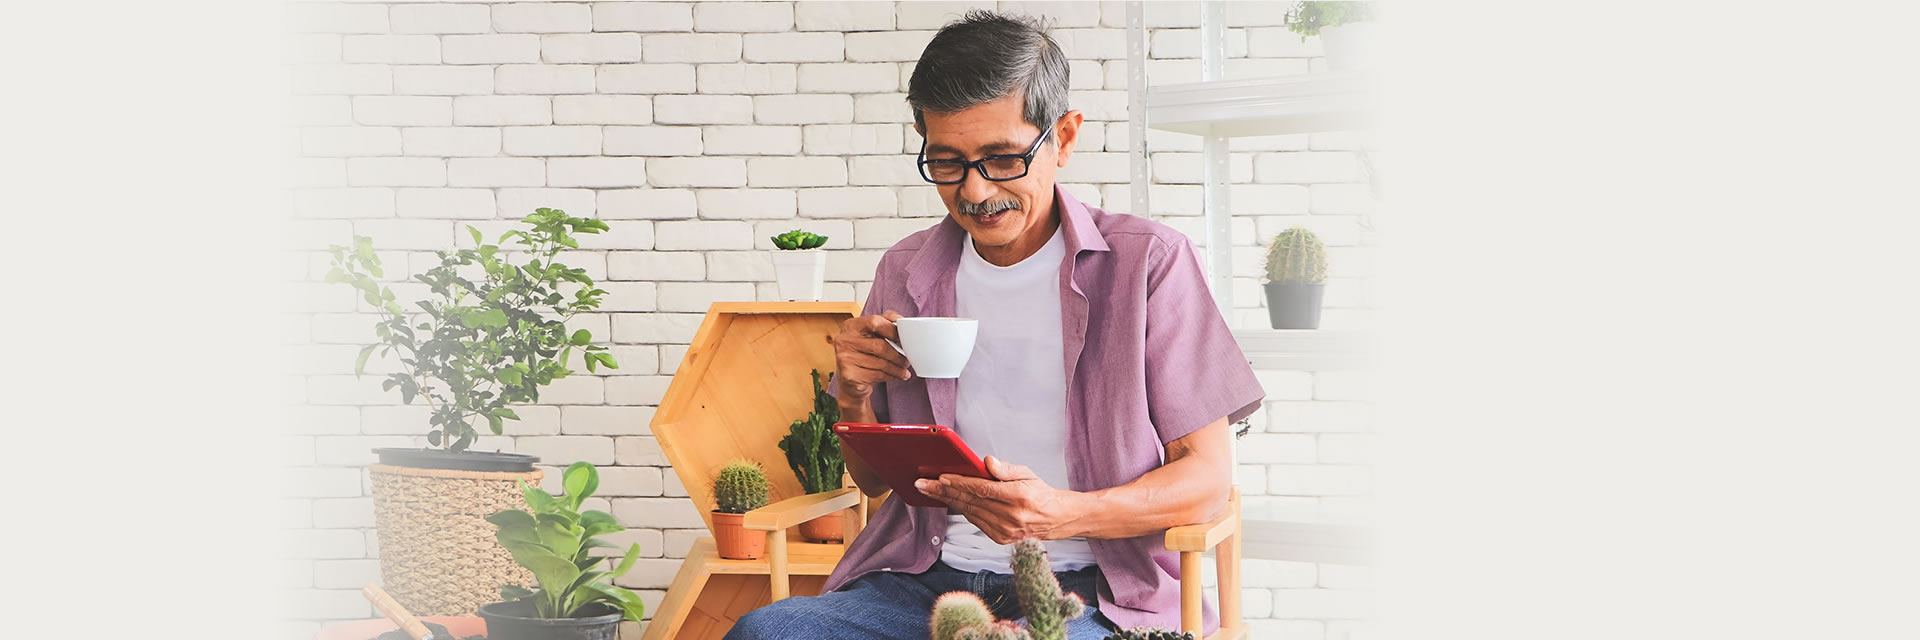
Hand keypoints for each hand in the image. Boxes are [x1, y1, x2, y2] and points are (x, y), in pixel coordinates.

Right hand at [832, 311, 910, 400]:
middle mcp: (845, 340)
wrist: (848, 380)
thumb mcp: (870, 334)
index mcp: (851, 326)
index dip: (892, 330)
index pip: (875, 322)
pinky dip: (890, 376)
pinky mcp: (849, 375)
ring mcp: (845, 358)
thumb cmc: (863, 353)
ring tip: (903, 370)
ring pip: (881, 363)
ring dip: (897, 369)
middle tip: (907, 360)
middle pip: (880, 346)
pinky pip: (877, 375)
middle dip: (898, 355)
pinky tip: (893, 376)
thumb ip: (885, 322)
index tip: (903, 338)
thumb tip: (901, 320)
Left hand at [916, 457, 1082, 542]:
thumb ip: (1005, 469)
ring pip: (970, 512)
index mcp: (1019, 497)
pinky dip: (962, 510)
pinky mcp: (1000, 539)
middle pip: (971, 501)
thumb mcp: (1027, 473)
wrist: (1056, 519)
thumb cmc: (1040, 493)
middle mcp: (1011, 516)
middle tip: (923, 483)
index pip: (982, 489)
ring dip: (948, 500)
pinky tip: (949, 500)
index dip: (959, 482)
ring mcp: (1005, 531)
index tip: (941, 477)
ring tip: (930, 490)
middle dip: (944, 491)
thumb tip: (986, 462)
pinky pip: (976, 521)